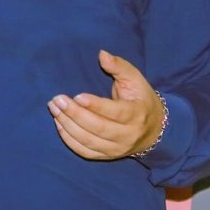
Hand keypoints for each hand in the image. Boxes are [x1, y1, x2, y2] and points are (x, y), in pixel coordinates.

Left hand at [49, 50, 164, 159]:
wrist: (154, 129)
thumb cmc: (141, 99)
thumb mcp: (135, 79)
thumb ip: (119, 66)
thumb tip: (101, 54)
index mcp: (137, 114)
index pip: (115, 112)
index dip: (95, 105)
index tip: (76, 96)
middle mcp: (128, 135)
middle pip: (98, 128)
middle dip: (74, 114)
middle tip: (57, 100)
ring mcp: (117, 148)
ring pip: (89, 141)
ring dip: (67, 126)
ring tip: (54, 110)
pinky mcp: (108, 156)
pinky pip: (85, 152)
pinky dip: (69, 140)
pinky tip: (59, 124)